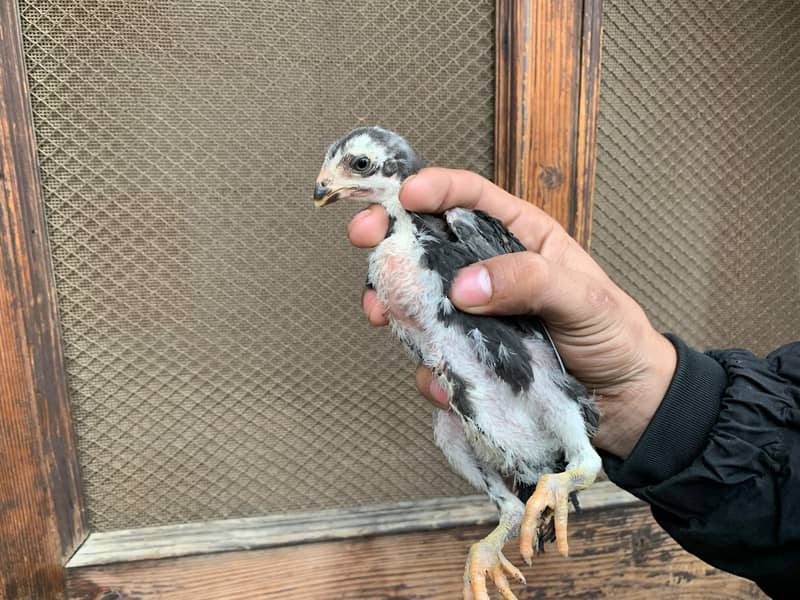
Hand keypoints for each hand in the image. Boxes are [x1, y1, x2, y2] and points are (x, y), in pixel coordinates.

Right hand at [348, 168, 676, 458]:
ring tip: (383, 314)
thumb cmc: (614, 336)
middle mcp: (488, 272)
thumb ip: (530, 281)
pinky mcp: (467, 358)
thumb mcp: (585, 298)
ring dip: (394, 304)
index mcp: (519, 238)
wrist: (623, 404)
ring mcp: (473, 317)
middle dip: (390, 238)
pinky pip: (434, 357)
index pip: (469, 198)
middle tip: (364, 238)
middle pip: (427, 244)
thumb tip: (465, 286)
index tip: (403, 194)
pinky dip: (430, 368)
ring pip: (418, 301)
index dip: (433, 187)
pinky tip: (445, 382)